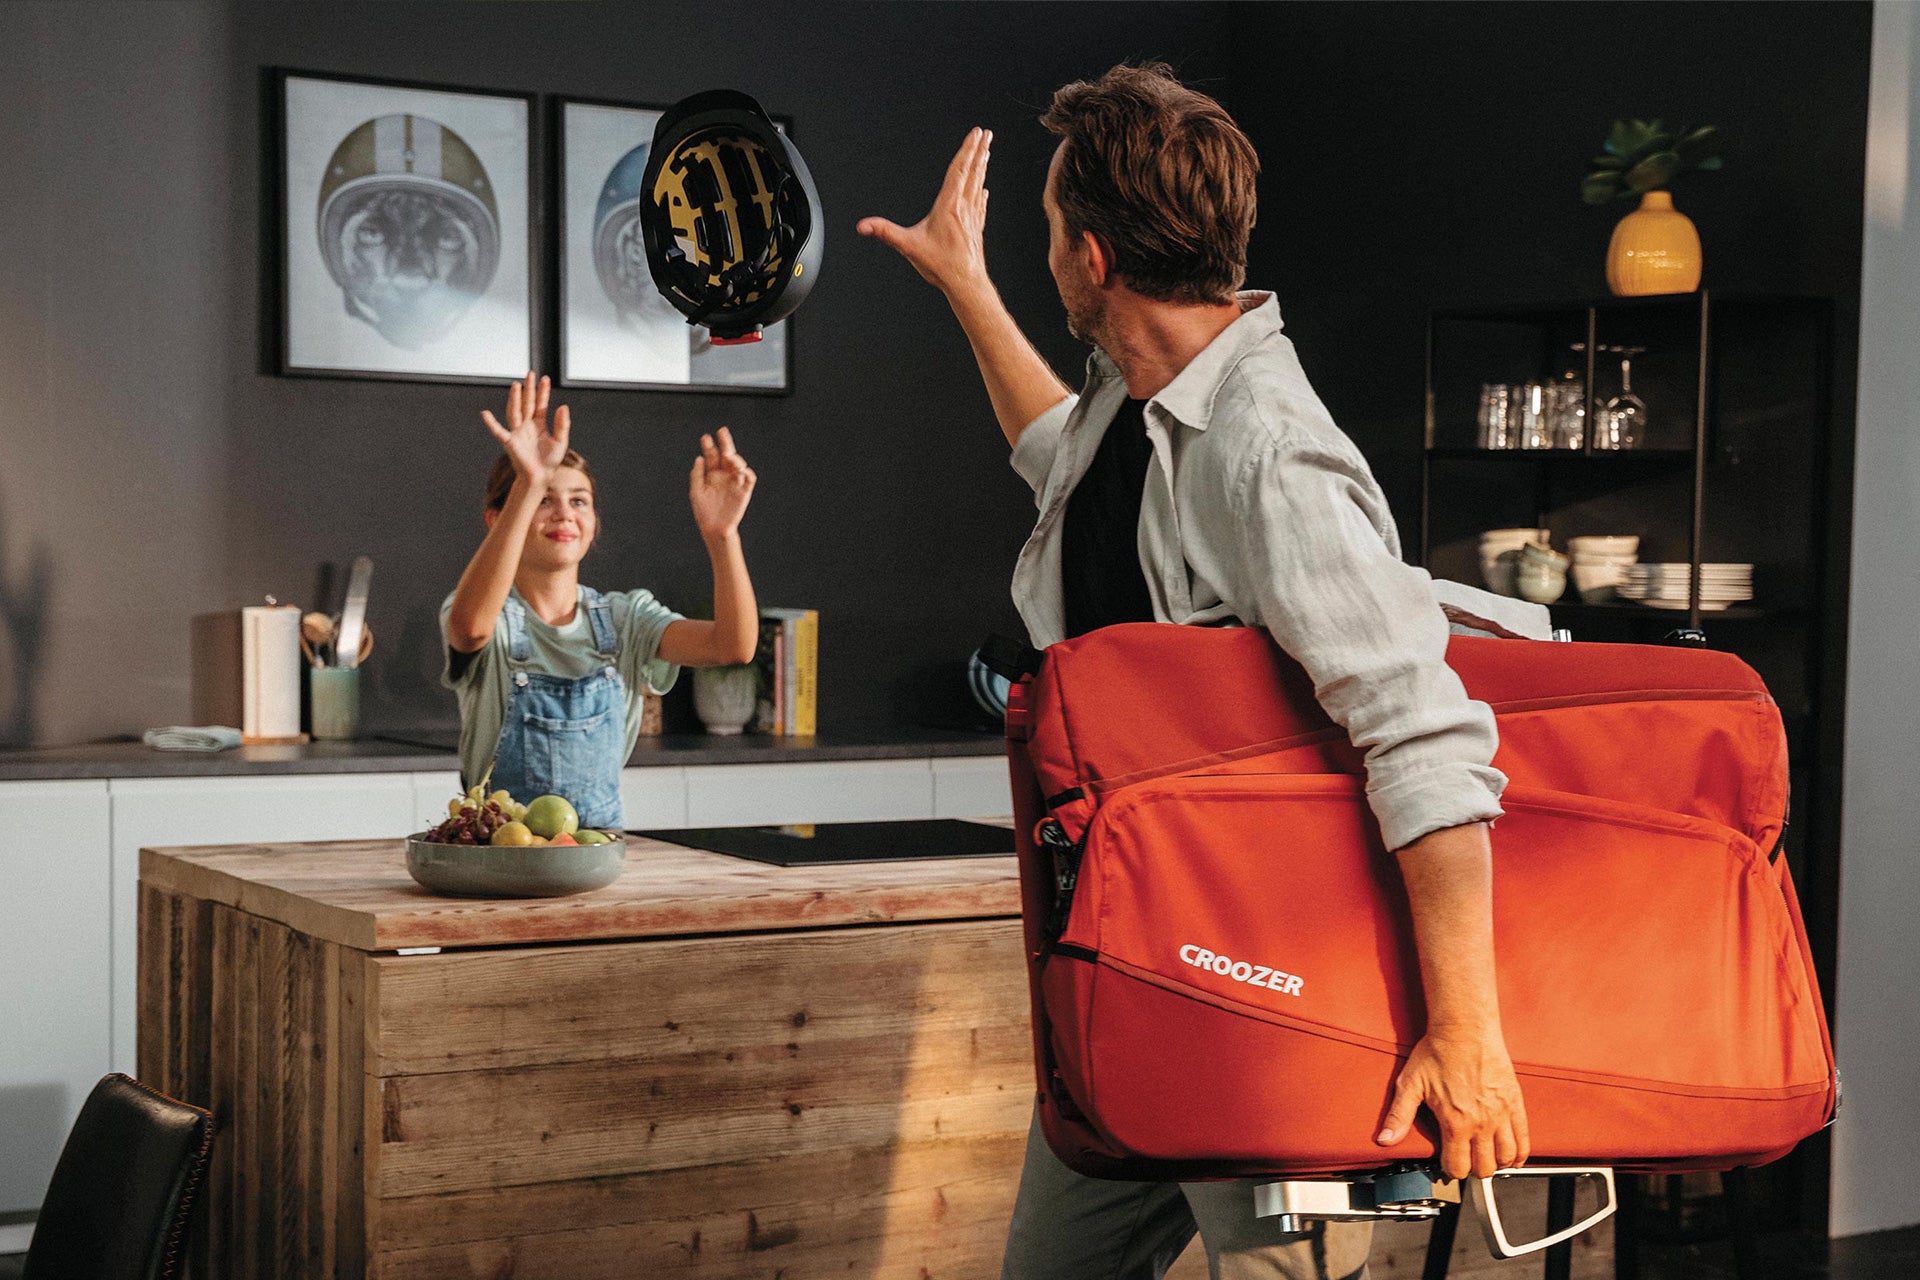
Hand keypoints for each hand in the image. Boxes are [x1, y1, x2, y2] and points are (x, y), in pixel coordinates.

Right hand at [481, 372, 570, 492]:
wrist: (541, 476)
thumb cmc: (550, 460)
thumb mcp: (561, 440)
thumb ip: (562, 424)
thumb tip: (563, 406)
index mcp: (539, 424)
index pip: (540, 404)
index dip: (542, 392)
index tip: (545, 378)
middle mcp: (527, 425)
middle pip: (527, 403)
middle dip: (529, 389)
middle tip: (530, 373)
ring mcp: (518, 432)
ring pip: (515, 412)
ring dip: (515, 399)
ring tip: (516, 385)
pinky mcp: (510, 442)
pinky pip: (499, 431)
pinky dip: (491, 423)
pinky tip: (485, 413)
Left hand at [689, 427, 755, 539]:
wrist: (714, 528)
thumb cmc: (703, 511)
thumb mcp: (696, 491)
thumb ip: (697, 474)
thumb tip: (699, 458)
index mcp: (712, 474)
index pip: (712, 456)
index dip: (709, 446)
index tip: (705, 437)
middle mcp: (724, 476)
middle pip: (727, 455)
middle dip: (725, 443)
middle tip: (722, 431)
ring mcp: (735, 482)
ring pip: (738, 464)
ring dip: (734, 457)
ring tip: (727, 455)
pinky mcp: (744, 491)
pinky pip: (749, 478)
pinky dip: (746, 472)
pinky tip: (739, 468)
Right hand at [856, 127, 992, 296]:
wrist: (966, 283)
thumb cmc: (942, 266)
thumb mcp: (909, 246)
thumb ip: (885, 233)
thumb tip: (863, 225)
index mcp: (949, 206)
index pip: (959, 171)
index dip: (966, 150)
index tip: (975, 133)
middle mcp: (963, 208)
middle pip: (972, 173)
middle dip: (979, 151)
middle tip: (986, 134)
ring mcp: (972, 218)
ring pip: (978, 185)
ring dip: (982, 167)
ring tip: (986, 153)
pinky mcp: (976, 230)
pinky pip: (979, 206)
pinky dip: (981, 195)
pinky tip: (984, 191)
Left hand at [1376, 1025, 1529, 1180]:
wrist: (1464, 1029)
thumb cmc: (1437, 1052)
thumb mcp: (1410, 1084)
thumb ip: (1398, 1115)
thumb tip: (1385, 1138)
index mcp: (1456, 1122)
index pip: (1457, 1167)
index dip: (1450, 1170)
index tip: (1447, 1164)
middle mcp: (1482, 1122)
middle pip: (1484, 1167)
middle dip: (1473, 1169)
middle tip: (1466, 1160)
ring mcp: (1502, 1114)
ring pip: (1506, 1157)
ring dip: (1496, 1164)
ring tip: (1486, 1158)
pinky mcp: (1515, 1103)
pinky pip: (1524, 1139)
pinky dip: (1520, 1154)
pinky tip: (1512, 1158)